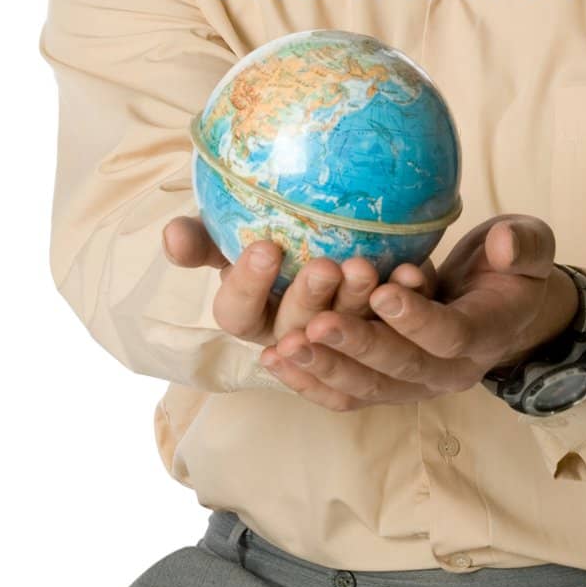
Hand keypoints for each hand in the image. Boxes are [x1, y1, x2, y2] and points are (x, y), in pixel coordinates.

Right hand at [161, 216, 437, 348]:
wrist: (378, 245)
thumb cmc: (298, 245)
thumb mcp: (251, 234)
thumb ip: (210, 238)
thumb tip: (172, 235)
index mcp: (261, 318)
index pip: (239, 317)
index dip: (248, 287)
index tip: (265, 246)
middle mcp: (306, 341)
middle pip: (298, 333)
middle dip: (308, 301)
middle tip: (324, 265)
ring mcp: (359, 352)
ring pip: (353, 344)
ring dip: (356, 308)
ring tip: (362, 267)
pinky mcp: (409, 346)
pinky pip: (409, 333)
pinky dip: (410, 303)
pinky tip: (412, 271)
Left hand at [258, 213, 578, 411]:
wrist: (501, 306)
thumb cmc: (511, 269)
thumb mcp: (531, 247)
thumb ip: (523, 245)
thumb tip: (503, 245)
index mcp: (484, 336)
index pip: (449, 335)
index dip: (417, 319)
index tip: (384, 291)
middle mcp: (449, 373)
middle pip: (401, 369)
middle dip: (358, 347)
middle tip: (317, 324)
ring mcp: (414, 386)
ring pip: (367, 389)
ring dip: (326, 369)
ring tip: (285, 347)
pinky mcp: (386, 386)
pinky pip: (346, 395)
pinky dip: (311, 381)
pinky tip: (276, 360)